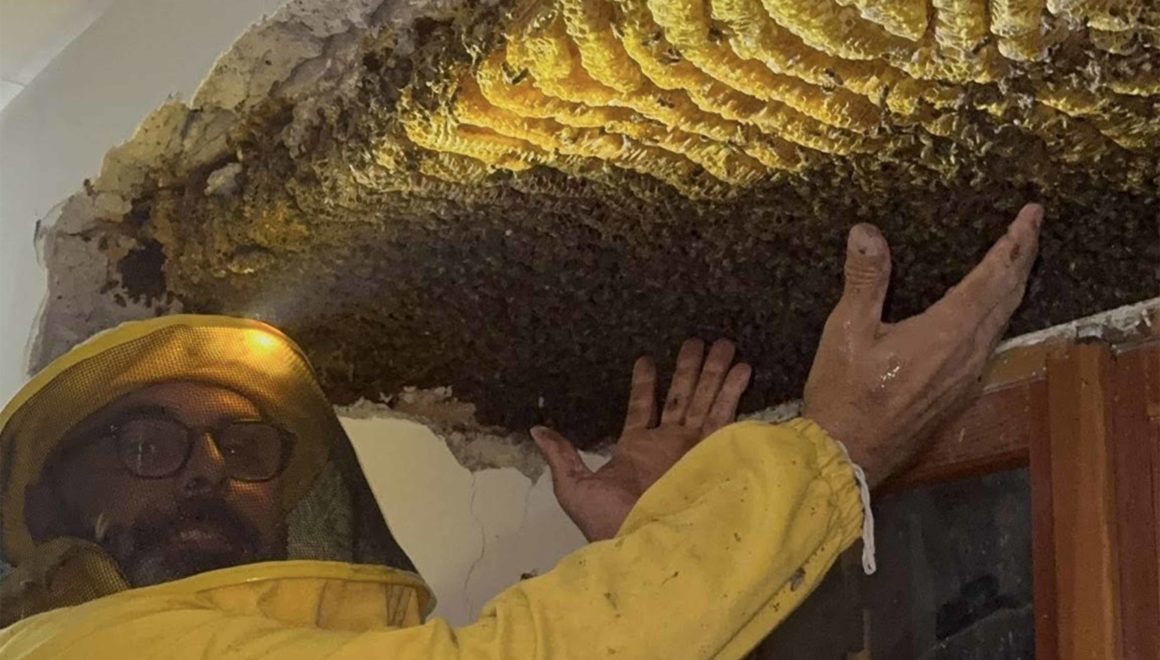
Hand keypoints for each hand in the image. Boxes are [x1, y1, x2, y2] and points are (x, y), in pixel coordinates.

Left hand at [532, 339, 751, 540]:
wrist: (644, 543)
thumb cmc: (608, 520)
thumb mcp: (574, 486)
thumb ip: (561, 455)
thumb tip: (536, 431)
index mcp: (636, 449)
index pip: (642, 407)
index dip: (644, 384)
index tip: (646, 358)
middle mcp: (668, 445)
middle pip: (680, 396)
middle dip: (689, 368)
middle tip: (697, 339)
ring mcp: (692, 448)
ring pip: (704, 400)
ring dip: (713, 372)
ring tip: (725, 343)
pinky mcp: (713, 453)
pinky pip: (724, 417)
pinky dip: (732, 391)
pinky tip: (742, 368)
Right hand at [803, 203, 1042, 486]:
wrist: (846, 454)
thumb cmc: (843, 394)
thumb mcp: (847, 331)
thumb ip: (864, 280)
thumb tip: (866, 232)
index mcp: (945, 333)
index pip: (993, 278)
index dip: (1014, 243)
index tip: (1031, 214)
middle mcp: (967, 354)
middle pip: (1008, 297)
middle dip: (1023, 257)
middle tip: (1031, 226)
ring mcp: (967, 377)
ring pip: (1003, 321)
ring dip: (1013, 286)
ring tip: (1017, 259)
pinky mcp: (959, 393)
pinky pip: (991, 342)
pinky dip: (998, 313)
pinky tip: (989, 311)